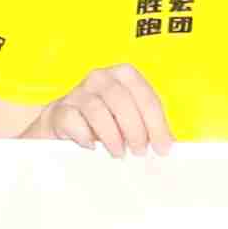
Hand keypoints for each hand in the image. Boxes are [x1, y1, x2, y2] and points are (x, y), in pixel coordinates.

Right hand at [47, 64, 173, 157]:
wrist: (62, 125)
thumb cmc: (103, 122)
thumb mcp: (128, 120)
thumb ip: (148, 127)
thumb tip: (168, 146)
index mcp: (124, 76)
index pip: (145, 96)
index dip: (157, 124)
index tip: (163, 148)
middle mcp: (100, 78)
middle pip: (121, 99)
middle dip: (135, 128)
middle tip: (140, 151)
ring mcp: (77, 92)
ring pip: (97, 109)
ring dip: (112, 135)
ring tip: (118, 152)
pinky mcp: (59, 110)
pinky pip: (73, 120)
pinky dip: (85, 136)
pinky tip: (92, 147)